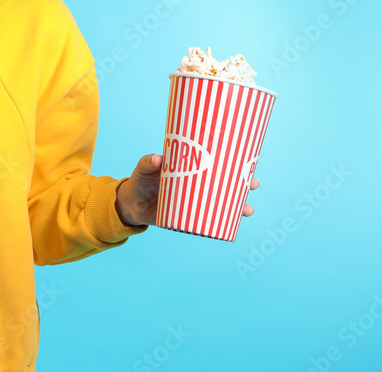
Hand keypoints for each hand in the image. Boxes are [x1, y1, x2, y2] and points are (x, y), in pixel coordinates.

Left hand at [115, 154, 260, 226]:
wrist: (130, 204)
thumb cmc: (140, 181)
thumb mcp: (143, 169)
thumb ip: (147, 163)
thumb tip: (158, 159)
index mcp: (190, 170)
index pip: (215, 164)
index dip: (233, 163)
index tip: (248, 163)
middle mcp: (196, 185)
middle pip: (225, 183)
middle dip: (242, 184)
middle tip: (254, 184)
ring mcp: (194, 202)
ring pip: (222, 203)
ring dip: (237, 206)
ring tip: (248, 210)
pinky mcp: (189, 217)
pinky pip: (209, 220)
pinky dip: (221, 223)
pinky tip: (231, 227)